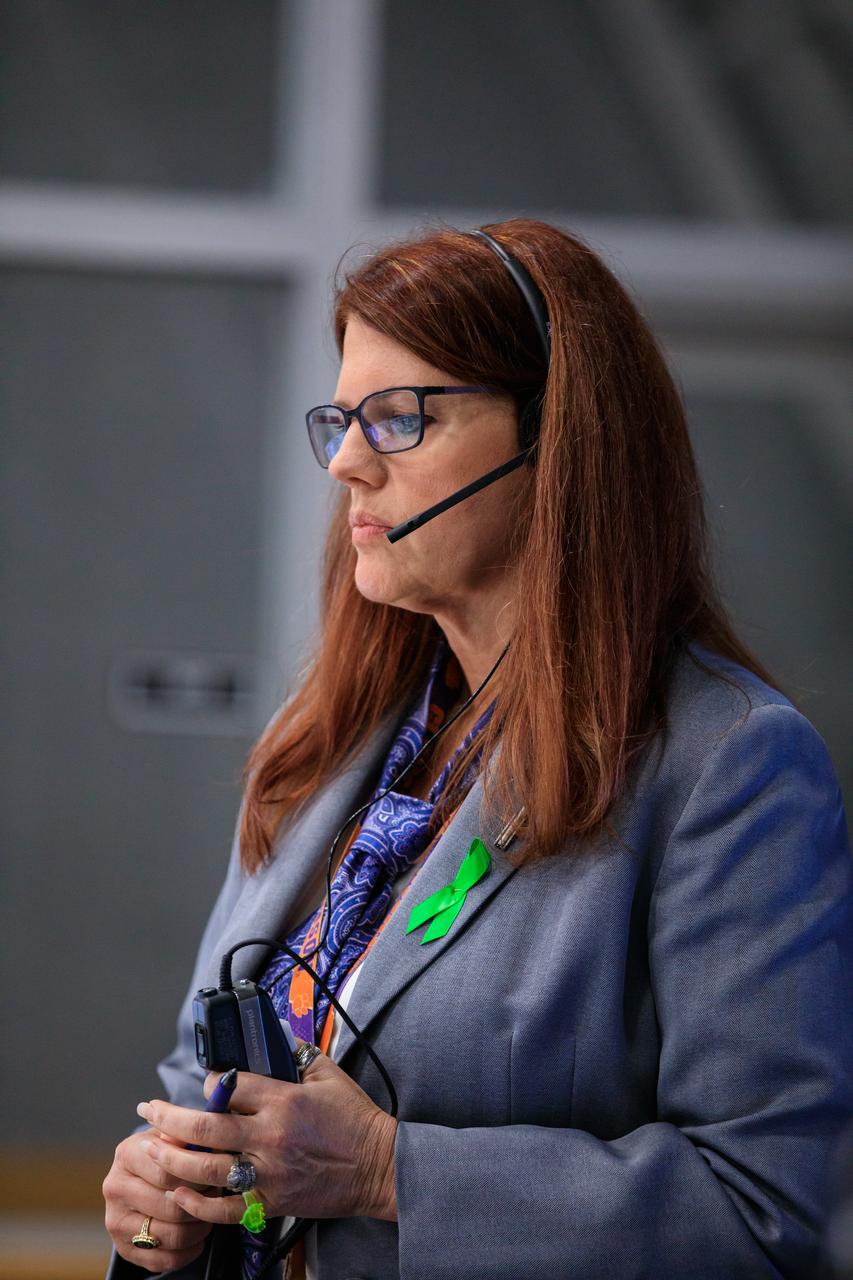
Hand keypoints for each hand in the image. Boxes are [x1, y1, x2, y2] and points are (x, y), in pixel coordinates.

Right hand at [102, 1128, 213, 1272]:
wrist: (140, 1180)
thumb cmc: (164, 1154)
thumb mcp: (173, 1136)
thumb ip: (188, 1133)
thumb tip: (208, 1128)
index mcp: (127, 1153)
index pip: (168, 1171)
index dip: (199, 1176)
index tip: (216, 1175)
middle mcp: (114, 1187)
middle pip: (171, 1206)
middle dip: (201, 1204)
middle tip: (216, 1198)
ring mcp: (116, 1221)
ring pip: (171, 1235)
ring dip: (199, 1229)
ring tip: (208, 1216)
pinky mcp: (123, 1248)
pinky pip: (165, 1260)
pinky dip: (189, 1251)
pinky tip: (197, 1237)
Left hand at [134, 1045, 397, 1227]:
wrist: (377, 1165)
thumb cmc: (354, 1117)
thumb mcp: (327, 1073)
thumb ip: (295, 1054)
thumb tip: (271, 1035)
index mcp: (283, 1099)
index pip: (230, 1085)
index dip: (210, 1082)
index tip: (206, 1083)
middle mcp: (270, 1135)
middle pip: (205, 1127)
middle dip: (170, 1117)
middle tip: (149, 1110)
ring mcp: (269, 1172)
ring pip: (206, 1169)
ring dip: (173, 1158)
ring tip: (152, 1148)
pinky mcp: (271, 1202)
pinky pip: (224, 1208)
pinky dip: (197, 1203)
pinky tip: (179, 1193)